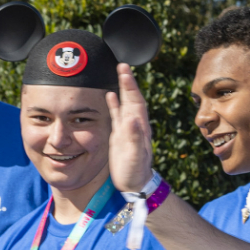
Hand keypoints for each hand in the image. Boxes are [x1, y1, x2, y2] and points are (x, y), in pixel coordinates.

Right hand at [106, 64, 154, 192]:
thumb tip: (131, 119)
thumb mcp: (134, 156)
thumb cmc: (135, 171)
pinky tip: (109, 95)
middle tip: (122, 66)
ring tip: (118, 74)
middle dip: (128, 82)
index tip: (125, 72)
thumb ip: (133, 138)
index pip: (136, 101)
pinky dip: (114, 103)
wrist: (135, 184)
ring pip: (125, 103)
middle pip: (132, 98)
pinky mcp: (120, 135)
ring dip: (122, 89)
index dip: (131, 86)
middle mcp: (135, 125)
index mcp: (140, 127)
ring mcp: (128, 129)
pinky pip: (117, 114)